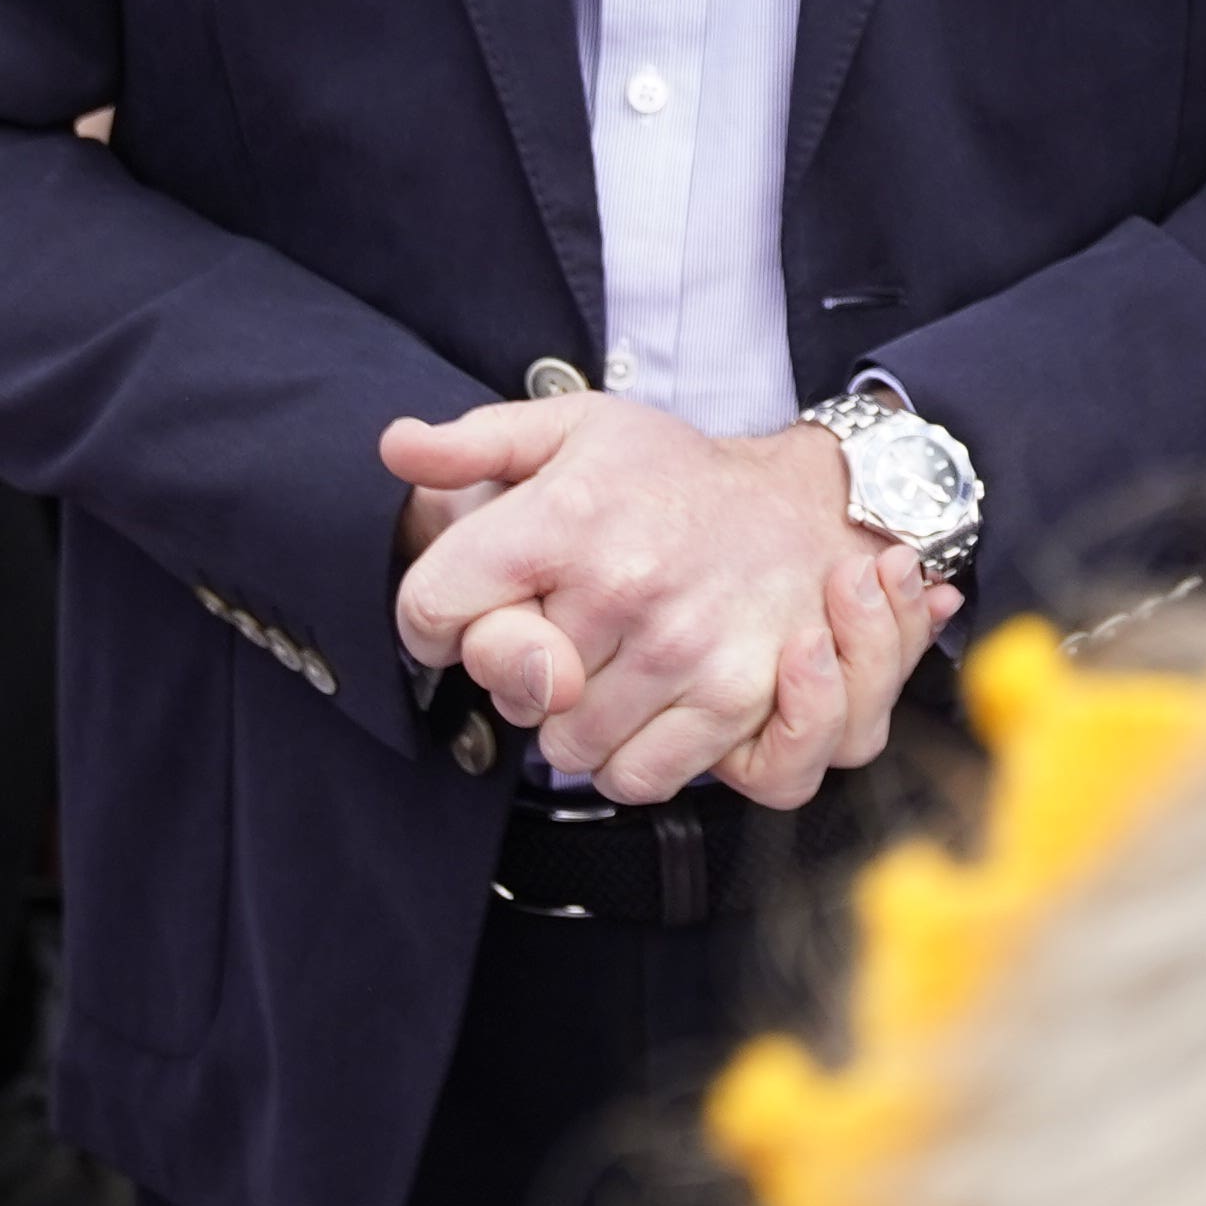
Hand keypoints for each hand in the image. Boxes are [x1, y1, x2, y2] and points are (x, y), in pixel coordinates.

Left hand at [384, 390, 960, 807]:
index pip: (430, 610)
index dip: (435, 618)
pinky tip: (649, 704)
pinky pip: (636, 776)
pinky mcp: (731, 699)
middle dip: (521, 670)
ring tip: (612, 663)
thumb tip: (395, 445)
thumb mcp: (576, 429)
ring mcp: (680, 648)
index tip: (470, 606)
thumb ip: (477, 442)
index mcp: (564, 517)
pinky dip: (634, 756)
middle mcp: (621, 585)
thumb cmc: (676, 474)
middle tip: (564, 628)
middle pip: (502, 691)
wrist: (809, 501)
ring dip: (579, 720)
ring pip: (565, 748)